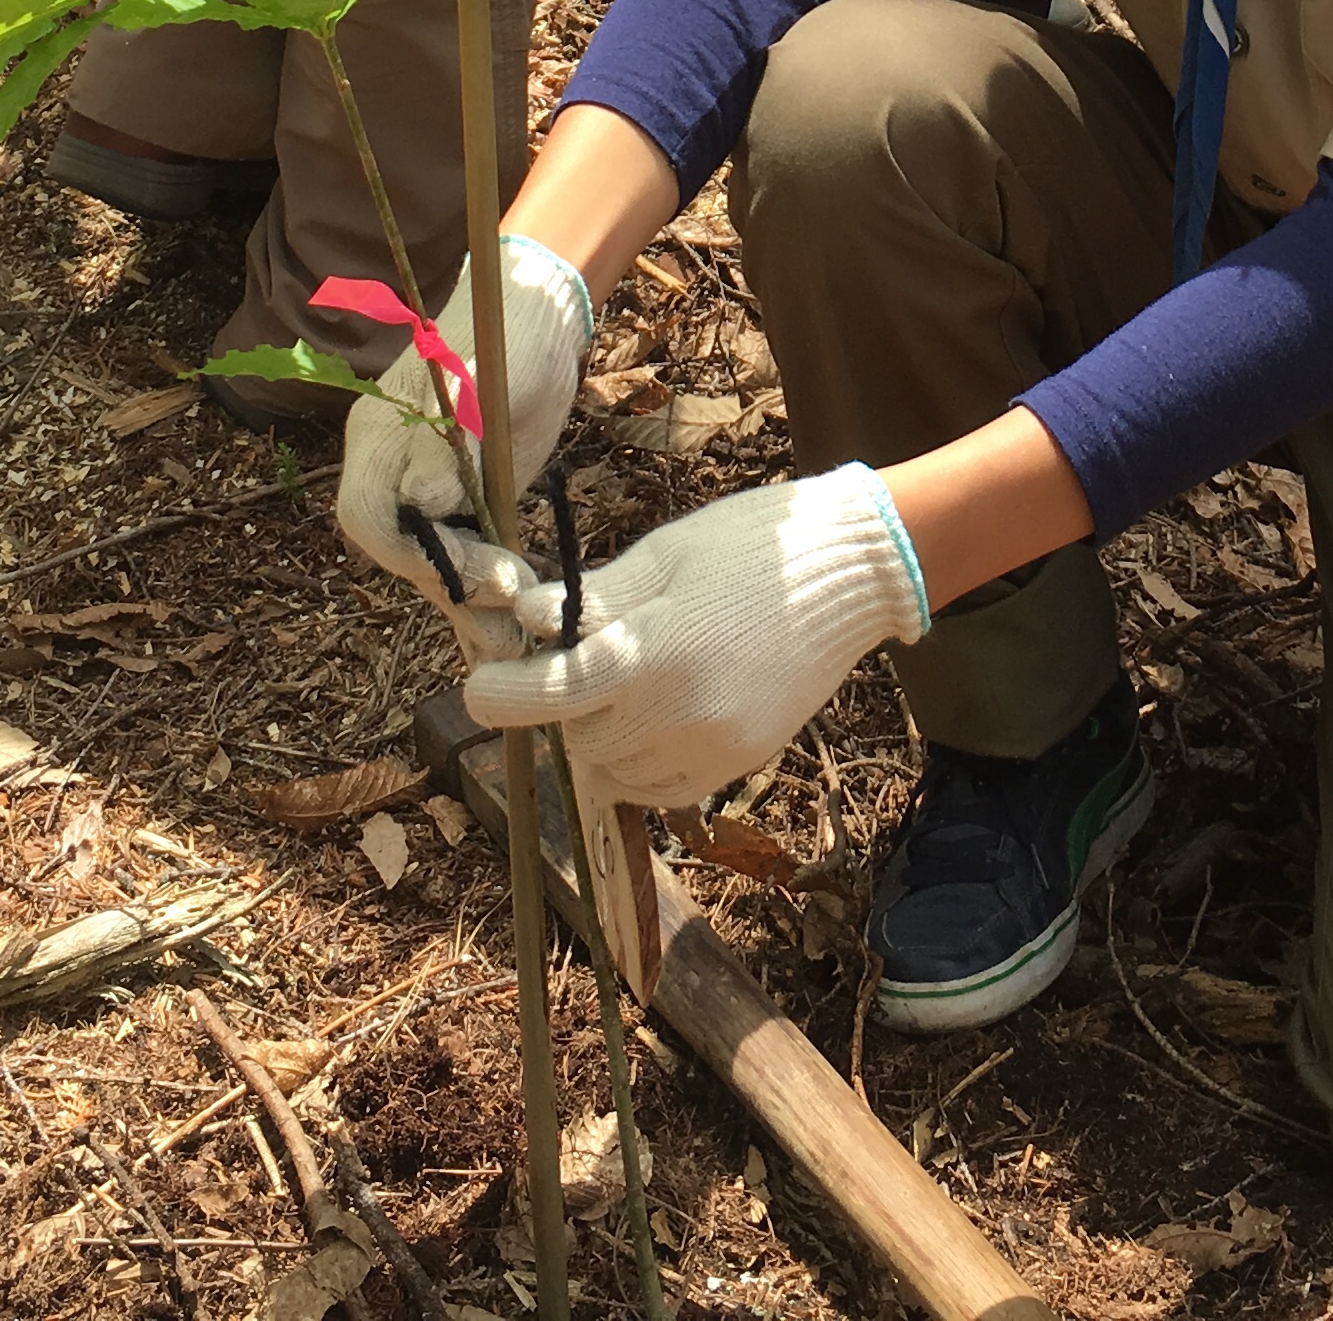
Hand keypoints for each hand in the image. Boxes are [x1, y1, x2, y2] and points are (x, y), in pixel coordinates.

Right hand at [335, 231, 592, 633]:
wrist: (533, 314)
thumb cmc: (506, 335)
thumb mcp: (481, 380)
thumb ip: (450, 438)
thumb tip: (422, 503)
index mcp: (380, 436)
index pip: (373, 518)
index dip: (422, 556)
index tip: (485, 571)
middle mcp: (392, 469)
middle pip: (399, 551)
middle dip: (452, 589)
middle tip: (509, 614)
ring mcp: (425, 489)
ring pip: (429, 563)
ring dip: (468, 605)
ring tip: (513, 641)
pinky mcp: (464, 501)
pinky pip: (458, 556)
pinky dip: (478, 596)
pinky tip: (506, 631)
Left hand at [462, 463, 930, 809]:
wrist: (853, 572)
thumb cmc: (749, 545)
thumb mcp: (664, 554)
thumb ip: (593, 598)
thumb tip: (527, 620)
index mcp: (654, 652)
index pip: (550, 695)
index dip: (500, 694)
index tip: (480, 684)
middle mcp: (681, 714)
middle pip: (580, 736)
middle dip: (562, 703)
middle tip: (576, 660)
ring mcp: (715, 746)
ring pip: (616, 771)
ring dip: (602, 736)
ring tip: (624, 686)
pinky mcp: (741, 762)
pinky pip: (663, 788)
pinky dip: (641, 764)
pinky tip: (654, 720)